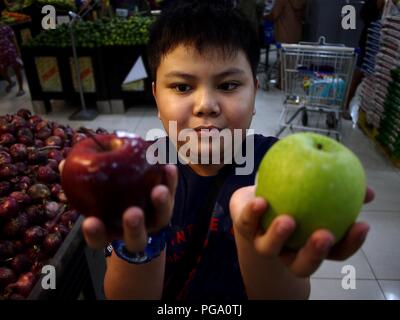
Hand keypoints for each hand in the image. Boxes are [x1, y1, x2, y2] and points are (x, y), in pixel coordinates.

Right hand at [58, 160, 177, 250]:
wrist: (134, 202)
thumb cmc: (108, 198)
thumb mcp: (91, 192)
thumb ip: (80, 181)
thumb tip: (63, 165)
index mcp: (111, 232)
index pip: (100, 240)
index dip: (95, 234)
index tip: (90, 222)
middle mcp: (134, 231)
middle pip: (136, 238)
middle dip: (134, 227)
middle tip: (132, 213)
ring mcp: (154, 220)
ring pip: (160, 218)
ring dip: (161, 204)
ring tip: (159, 190)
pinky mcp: (168, 204)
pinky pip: (172, 193)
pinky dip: (171, 181)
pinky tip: (169, 167)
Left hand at [230, 186, 373, 277]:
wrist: (254, 203)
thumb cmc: (292, 200)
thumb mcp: (317, 194)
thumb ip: (340, 194)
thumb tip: (368, 192)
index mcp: (307, 246)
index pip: (333, 253)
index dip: (349, 244)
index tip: (361, 225)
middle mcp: (286, 251)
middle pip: (301, 265)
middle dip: (313, 254)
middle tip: (324, 235)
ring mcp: (263, 242)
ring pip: (269, 250)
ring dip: (279, 236)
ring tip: (288, 220)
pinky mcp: (244, 227)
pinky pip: (247, 223)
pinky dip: (253, 214)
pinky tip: (261, 202)